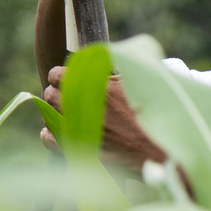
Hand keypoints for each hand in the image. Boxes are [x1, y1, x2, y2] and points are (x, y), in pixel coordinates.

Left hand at [41, 66, 166, 171]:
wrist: (160, 152)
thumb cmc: (155, 115)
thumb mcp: (139, 83)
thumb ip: (117, 69)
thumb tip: (105, 59)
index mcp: (96, 87)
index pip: (58, 75)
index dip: (58, 75)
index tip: (62, 77)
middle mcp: (85, 108)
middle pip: (51, 95)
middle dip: (54, 93)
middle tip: (62, 95)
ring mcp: (80, 130)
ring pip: (49, 116)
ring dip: (52, 112)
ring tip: (59, 112)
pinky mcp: (79, 151)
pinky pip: (51, 140)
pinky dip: (49, 135)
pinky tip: (52, 132)